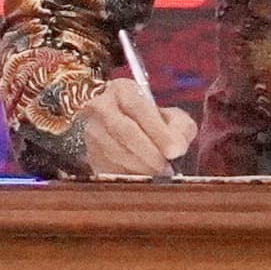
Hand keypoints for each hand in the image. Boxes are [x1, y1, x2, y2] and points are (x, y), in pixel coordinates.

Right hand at [73, 76, 196, 178]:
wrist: (125, 131)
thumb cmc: (152, 123)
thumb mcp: (171, 117)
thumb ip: (180, 127)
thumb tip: (177, 145)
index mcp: (122, 90)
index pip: (138, 107)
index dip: (158, 130)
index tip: (175, 150)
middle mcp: (101, 106)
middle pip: (124, 130)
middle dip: (149, 153)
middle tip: (167, 169)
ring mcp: (91, 131)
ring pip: (115, 152)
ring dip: (141, 168)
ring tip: (159, 175)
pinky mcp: (89, 154)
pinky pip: (108, 168)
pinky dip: (129, 177)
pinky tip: (144, 179)